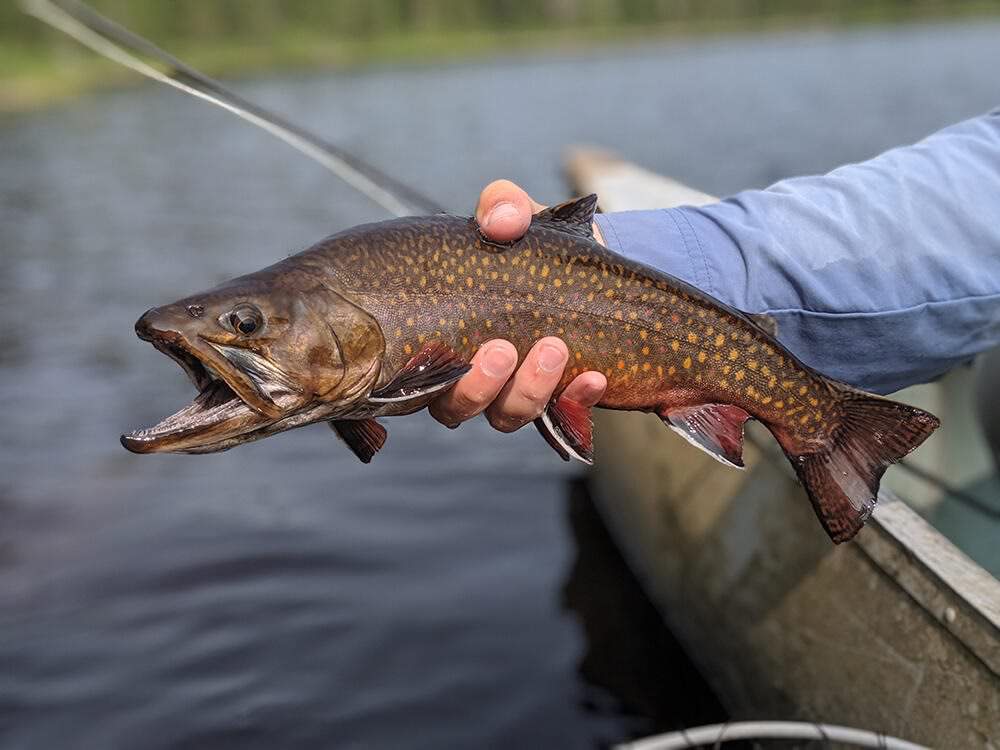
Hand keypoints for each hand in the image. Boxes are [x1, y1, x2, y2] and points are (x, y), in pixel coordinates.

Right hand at [428, 180, 607, 431]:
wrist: (587, 264)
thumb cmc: (530, 244)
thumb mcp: (515, 216)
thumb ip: (502, 206)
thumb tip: (501, 222)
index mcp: (443, 339)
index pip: (415, 376)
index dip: (422, 376)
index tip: (447, 351)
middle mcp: (471, 376)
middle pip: (455, 407)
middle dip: (479, 385)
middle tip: (502, 349)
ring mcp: (515, 392)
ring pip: (507, 415)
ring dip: (529, 389)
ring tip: (554, 349)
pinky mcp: (560, 399)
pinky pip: (564, 415)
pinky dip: (577, 398)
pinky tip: (595, 377)